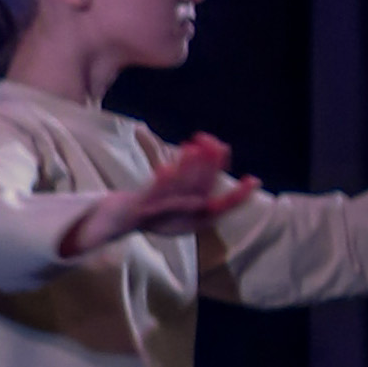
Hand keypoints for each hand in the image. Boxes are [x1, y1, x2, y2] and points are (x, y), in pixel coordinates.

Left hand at [70, 134, 258, 259]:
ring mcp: (160, 214)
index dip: (238, 195)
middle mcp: (180, 219)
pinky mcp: (139, 209)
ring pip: (180, 191)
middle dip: (210, 167)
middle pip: (201, 191)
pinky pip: (152, 195)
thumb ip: (194, 177)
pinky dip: (160, 182)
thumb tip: (213, 149)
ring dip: (189, 168)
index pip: (222, 207)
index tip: (254, 180)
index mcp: (194, 219)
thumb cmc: (149, 208)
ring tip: (195, 146)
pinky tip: (166, 166)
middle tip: (219, 144)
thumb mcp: (176, 197)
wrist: (113, 222)